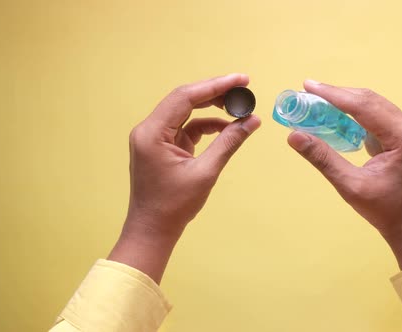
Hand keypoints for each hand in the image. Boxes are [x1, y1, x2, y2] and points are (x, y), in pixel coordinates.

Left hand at [109, 74, 260, 281]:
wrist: (152, 230)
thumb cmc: (174, 206)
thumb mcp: (205, 172)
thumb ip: (228, 142)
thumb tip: (252, 121)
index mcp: (152, 132)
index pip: (185, 97)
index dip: (215, 86)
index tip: (241, 80)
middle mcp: (149, 129)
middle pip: (184, 100)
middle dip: (215, 94)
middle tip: (244, 89)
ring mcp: (154, 138)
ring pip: (186, 112)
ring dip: (212, 109)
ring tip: (239, 109)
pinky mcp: (162, 146)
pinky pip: (185, 128)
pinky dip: (205, 126)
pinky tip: (226, 128)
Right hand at [288, 80, 401, 268]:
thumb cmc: (384, 209)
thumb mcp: (350, 185)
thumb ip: (323, 158)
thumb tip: (294, 136)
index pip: (363, 106)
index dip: (333, 94)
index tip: (307, 86)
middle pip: (368, 100)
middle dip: (336, 94)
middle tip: (306, 91)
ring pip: (371, 104)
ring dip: (343, 101)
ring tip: (315, 100)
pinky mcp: (401, 134)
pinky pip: (374, 114)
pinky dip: (352, 112)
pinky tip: (333, 114)